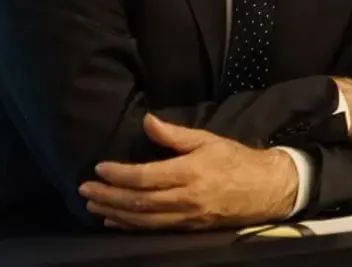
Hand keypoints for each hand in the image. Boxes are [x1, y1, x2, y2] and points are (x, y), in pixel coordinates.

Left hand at [79, 114, 296, 230]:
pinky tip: (114, 220)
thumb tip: (147, 122)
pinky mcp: (188, 228)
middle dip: (108, 195)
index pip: (145, 177)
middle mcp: (185, 198)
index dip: (119, 174)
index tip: (99, 167)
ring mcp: (186, 216)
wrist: (266, 189)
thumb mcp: (208, 140)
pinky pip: (152, 229)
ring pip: (141, 219)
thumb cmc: (236, 160)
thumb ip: (175, 134)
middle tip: (85, 188)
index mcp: (190, 172)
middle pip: (137, 201)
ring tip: (92, 204)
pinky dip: (129, 225)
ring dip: (113, 212)